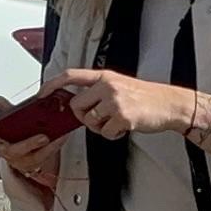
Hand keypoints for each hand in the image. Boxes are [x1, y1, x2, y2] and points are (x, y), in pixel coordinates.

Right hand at [0, 93, 62, 193]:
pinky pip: (45, 157)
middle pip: (14, 151)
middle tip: (42, 137)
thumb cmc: (17, 135)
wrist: (27, 150)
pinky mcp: (35, 164)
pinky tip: (62, 137)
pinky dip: (55, 147)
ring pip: (33, 157)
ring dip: (47, 148)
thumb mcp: (11, 120)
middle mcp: (8, 151)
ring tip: (56, 137)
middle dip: (28, 144)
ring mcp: (22, 160)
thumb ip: (5, 110)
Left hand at [56, 67, 205, 141]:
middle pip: (77, 105)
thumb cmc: (145, 97)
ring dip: (100, 127)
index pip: (71, 76)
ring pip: (89, 121)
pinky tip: (124, 127)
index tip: (42, 94)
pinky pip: (105, 132)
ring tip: (115, 122)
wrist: (168, 103)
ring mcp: (114, 101)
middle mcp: (107, 86)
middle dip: (84, 116)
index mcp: (104, 76)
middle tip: (99, 118)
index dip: (52, 84)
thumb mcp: (119, 85)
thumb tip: (77, 104)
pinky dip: (112, 134)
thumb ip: (98, 91)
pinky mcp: (122, 116)